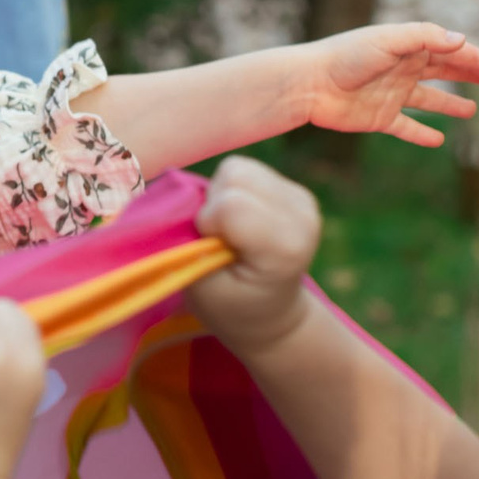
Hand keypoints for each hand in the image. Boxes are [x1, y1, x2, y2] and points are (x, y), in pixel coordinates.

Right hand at [190, 157, 321, 352]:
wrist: (269, 311)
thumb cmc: (231, 306)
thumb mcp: (203, 291)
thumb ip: (188, 250)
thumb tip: (176, 207)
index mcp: (285, 248)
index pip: (232, 205)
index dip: (208, 222)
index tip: (212, 250)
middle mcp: (302, 216)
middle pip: (235, 176)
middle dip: (214, 203)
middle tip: (219, 239)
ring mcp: (301, 199)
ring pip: (237, 167)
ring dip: (222, 194)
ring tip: (229, 228)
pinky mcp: (293, 189)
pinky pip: (245, 169)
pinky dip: (232, 190)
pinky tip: (240, 218)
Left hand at [291, 23, 478, 147]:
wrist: (308, 84)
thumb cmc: (346, 57)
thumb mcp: (389, 41)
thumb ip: (425, 38)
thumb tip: (462, 40)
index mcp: (407, 48)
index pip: (450, 52)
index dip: (475, 59)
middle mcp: (402, 70)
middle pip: (443, 71)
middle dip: (470, 74)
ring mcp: (391, 95)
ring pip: (428, 100)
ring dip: (450, 103)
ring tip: (472, 110)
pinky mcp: (378, 118)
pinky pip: (405, 127)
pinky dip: (421, 133)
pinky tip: (437, 140)